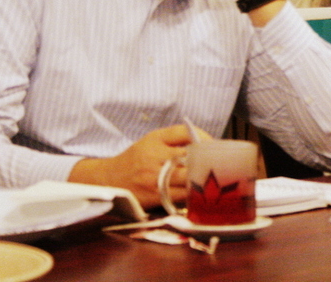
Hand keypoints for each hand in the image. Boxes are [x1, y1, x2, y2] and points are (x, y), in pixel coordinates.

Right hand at [68, 125, 205, 208]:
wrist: (108, 181)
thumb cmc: (136, 160)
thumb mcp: (152, 141)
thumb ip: (177, 138)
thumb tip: (207, 143)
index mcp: (154, 140)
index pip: (183, 133)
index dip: (203, 137)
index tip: (213, 145)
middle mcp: (153, 157)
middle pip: (189, 156)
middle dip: (207, 160)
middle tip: (222, 163)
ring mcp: (154, 178)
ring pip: (188, 177)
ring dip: (204, 178)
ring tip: (216, 179)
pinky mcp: (155, 197)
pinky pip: (182, 196)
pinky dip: (195, 194)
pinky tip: (203, 193)